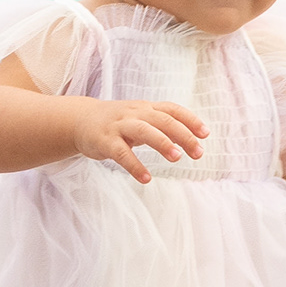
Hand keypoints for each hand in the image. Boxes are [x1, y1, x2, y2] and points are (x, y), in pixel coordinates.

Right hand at [71, 97, 207, 183]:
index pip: (172, 109)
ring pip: (143, 130)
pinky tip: (146, 178)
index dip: (190, 120)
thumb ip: (163, 127)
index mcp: (146, 108)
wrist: (80, 120)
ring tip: (176, 158)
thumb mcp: (141, 120)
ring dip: (161, 142)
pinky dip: (134, 165)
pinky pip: (121, 153)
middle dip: (182, 135)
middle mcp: (134, 113)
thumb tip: (190, 140)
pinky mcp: (104, 141)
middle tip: (198, 152)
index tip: (206, 134)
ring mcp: (118, 126)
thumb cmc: (118, 123)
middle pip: (162, 119)